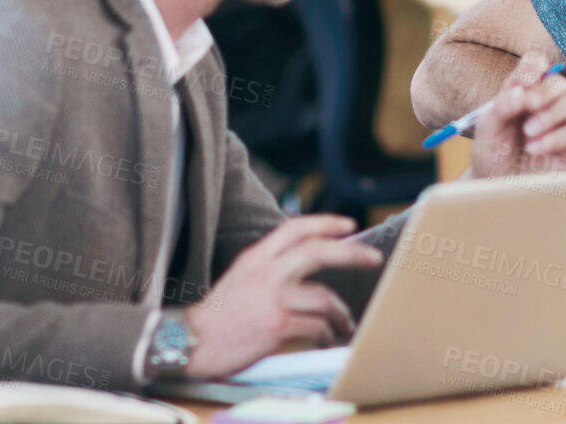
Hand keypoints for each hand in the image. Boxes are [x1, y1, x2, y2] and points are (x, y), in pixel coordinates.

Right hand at [182, 215, 382, 377]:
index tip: (349, 225)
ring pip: (324, 297)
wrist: (192, 342)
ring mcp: (272, 299)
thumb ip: (269, 267)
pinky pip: (316, 327)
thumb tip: (303, 266)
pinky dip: (327, 333)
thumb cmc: (218, 315)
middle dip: (352, 253)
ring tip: (345, 323)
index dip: (325, 223)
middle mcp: (266, 273)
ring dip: (341, 312)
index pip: (295, 228)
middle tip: (373, 258)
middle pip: (318, 251)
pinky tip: (327, 338)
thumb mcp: (240, 277)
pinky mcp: (277, 326)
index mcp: (256, 258)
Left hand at [466, 52, 565, 177]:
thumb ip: (500, 108)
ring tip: (529, 132)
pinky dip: (554, 138)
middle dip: (544, 91)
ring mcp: (560, 125)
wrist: (495, 186)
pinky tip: (533, 149)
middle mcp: (544, 104)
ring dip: (552, 113)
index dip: (533, 66)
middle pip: (559, 82)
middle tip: (528, 105)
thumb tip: (520, 92)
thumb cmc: (491, 154)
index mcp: (523, 91)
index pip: (537, 64)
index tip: (522, 82)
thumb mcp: (486, 129)